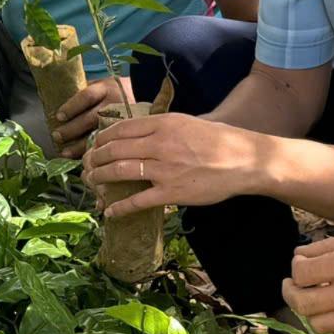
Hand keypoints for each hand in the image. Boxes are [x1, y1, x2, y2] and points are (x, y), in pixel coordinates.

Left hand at [52, 76, 135, 157]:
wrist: (139, 93)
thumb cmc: (112, 91)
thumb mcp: (101, 84)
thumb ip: (85, 91)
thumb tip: (58, 100)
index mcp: (106, 88)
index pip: (86, 97)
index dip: (71, 107)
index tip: (59, 116)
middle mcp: (115, 103)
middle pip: (90, 118)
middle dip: (71, 129)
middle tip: (57, 136)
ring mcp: (121, 119)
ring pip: (98, 135)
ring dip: (79, 145)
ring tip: (65, 152)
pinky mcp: (125, 132)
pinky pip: (107, 144)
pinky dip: (93, 152)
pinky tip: (82, 158)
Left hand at [81, 112, 261, 213]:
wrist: (247, 160)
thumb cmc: (221, 141)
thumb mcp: (189, 122)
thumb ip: (163, 126)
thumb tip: (140, 131)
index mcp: (163, 124)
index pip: (121, 128)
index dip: (102, 138)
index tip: (94, 145)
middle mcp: (160, 144)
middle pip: (114, 149)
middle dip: (94, 158)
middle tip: (86, 164)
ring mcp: (165, 169)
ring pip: (120, 172)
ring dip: (99, 177)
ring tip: (91, 181)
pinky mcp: (172, 192)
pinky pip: (138, 201)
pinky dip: (119, 207)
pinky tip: (109, 211)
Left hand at [281, 218, 333, 333]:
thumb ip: (328, 246)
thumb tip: (300, 257)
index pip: (301, 274)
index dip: (296, 266)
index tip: (301, 261)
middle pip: (303, 305)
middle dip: (292, 292)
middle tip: (293, 284)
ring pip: (319, 326)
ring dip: (311, 311)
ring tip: (315, 296)